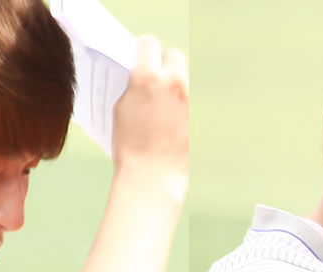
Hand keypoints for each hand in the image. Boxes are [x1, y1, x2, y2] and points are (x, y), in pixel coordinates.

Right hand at [111, 36, 190, 200]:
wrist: (153, 176)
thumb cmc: (131, 146)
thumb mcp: (122, 107)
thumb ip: (135, 84)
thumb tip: (141, 75)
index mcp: (148, 77)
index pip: (149, 43)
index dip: (142, 51)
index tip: (140, 59)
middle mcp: (174, 84)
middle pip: (174, 56)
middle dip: (163, 63)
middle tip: (154, 78)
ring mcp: (191, 100)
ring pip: (186, 78)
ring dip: (175, 83)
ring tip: (164, 102)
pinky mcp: (201, 116)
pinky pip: (192, 100)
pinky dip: (183, 104)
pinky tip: (173, 118)